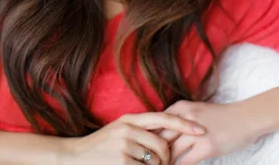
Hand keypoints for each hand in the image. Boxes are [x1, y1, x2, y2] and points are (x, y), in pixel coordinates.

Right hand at [60, 112, 205, 164]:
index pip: (164, 117)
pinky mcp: (122, 161)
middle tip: (160, 164)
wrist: (77, 156)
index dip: (184, 124)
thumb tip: (169, 134)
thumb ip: (141, 129)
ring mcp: (124, 145)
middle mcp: (128, 129)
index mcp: (130, 119)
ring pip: (156, 160)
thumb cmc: (102, 145)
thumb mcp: (120, 130)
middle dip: (166, 158)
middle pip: (163, 145)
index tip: (201, 130)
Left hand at [157, 101, 261, 164]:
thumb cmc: (218, 116)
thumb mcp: (194, 110)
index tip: (143, 147)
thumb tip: (158, 133)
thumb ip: (177, 119)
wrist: (245, 118)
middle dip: (152, 151)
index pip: (155, 123)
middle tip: (147, 160)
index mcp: (180, 108)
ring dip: (164, 161)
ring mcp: (196, 133)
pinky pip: (186, 161)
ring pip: (170, 151)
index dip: (147, 136)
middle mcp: (185, 118)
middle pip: (160, 137)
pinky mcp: (207, 146)